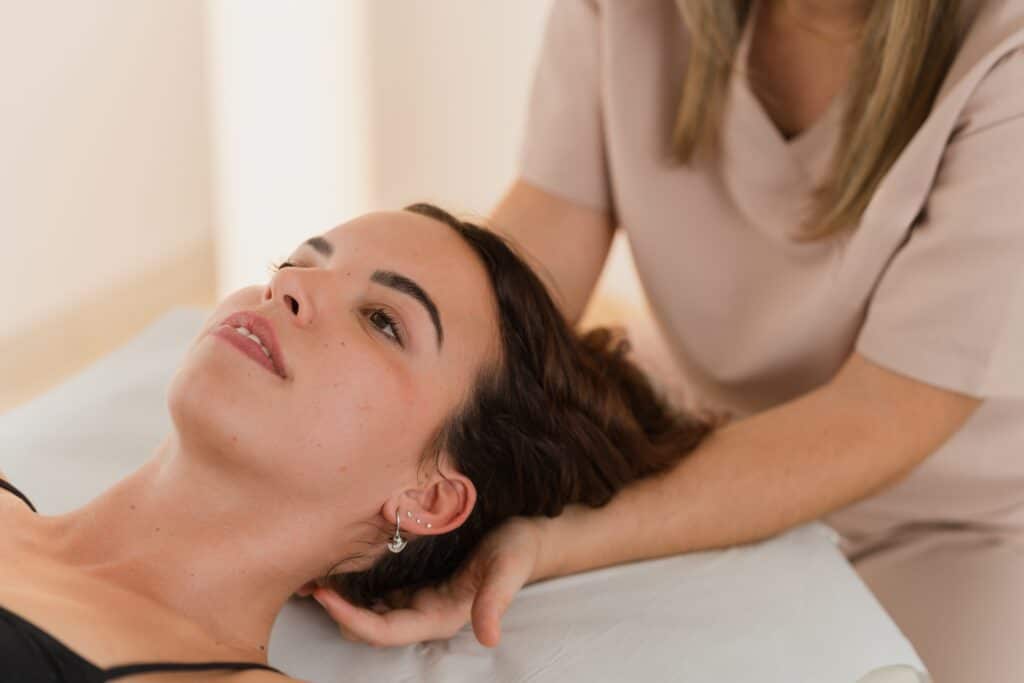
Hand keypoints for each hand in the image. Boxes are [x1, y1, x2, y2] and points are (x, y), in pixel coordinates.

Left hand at [308, 516, 546, 647]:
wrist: (530, 534)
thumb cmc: (518, 548)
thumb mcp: (508, 568)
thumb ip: (496, 601)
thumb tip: (489, 638)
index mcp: (440, 616)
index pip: (385, 631)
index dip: (351, 618)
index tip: (324, 594)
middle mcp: (424, 611)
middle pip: (367, 625)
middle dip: (335, 610)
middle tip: (305, 580)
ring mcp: (418, 596)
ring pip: (368, 608)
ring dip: (340, 596)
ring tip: (310, 571)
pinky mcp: (415, 578)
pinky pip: (376, 587)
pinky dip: (354, 580)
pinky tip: (337, 560)